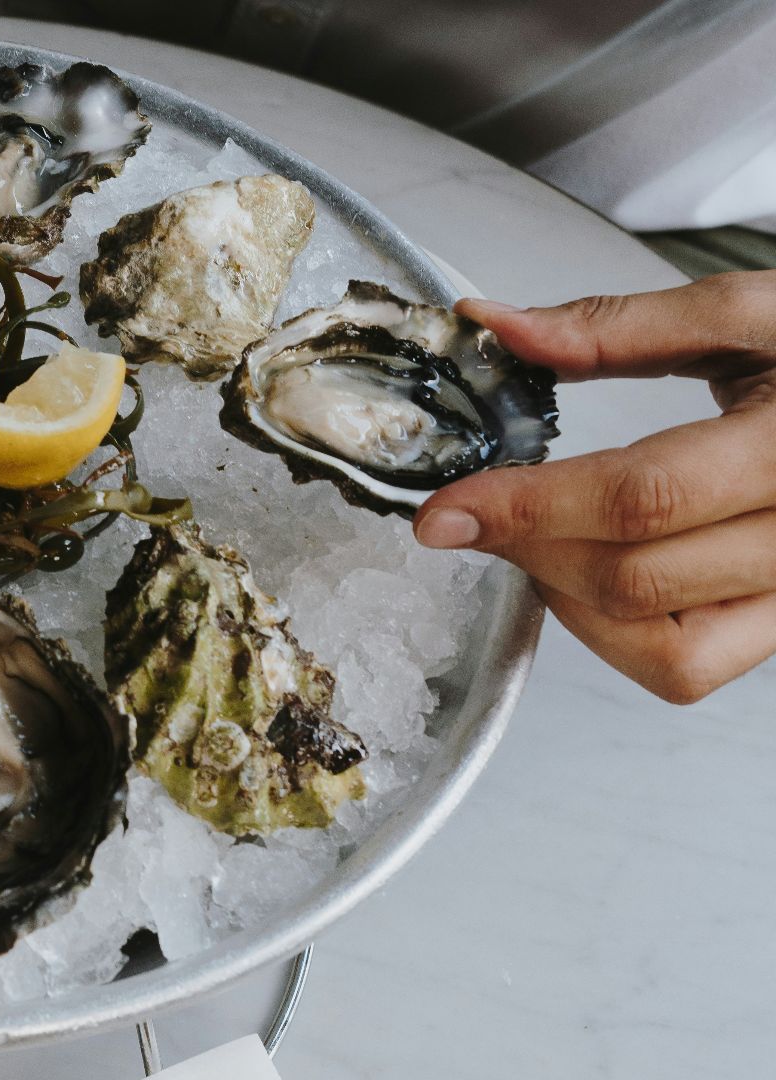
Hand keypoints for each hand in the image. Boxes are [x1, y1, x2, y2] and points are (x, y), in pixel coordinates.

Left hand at [413, 271, 775, 703]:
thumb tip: (494, 325)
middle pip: (639, 580)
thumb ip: (616, 325)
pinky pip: (689, 669)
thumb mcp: (749, 311)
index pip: (643, 497)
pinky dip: (615, 633)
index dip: (528, 508)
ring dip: (570, 602)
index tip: (442, 510)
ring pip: (665, 651)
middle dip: (530, 551)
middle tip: (472, 514)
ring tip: (535, 537)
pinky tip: (587, 572)